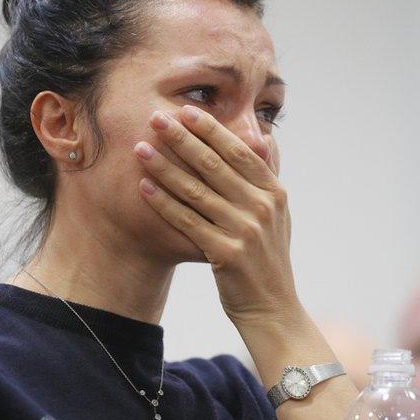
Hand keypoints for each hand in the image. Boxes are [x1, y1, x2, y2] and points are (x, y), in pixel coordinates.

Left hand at [134, 105, 298, 325]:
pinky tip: (144, 187)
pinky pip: (187, 222)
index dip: (212, 129)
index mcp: (274, 193)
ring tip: (140, 148)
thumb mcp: (278, 215)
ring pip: (196, 191)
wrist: (273, 308)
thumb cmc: (267, 258)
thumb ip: (268, 176)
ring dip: (165, 167)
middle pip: (215, 165)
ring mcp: (245, 231)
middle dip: (182, 139)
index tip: (186, 110)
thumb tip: (262, 137)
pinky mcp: (226, 254)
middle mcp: (261, 208)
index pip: (239, 152)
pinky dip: (164, 202)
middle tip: (156, 118)